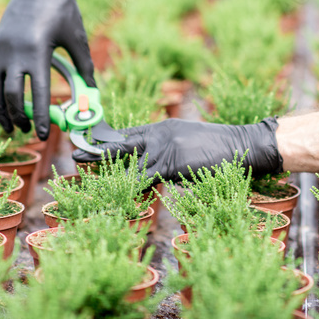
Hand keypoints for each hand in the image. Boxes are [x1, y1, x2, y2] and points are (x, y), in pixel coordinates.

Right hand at [0, 0, 94, 140]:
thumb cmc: (63, 7)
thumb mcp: (77, 36)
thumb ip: (84, 66)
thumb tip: (92, 91)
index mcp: (37, 50)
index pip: (36, 93)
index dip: (40, 116)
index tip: (44, 134)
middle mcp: (15, 51)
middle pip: (11, 95)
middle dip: (19, 116)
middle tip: (28, 131)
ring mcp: (2, 47)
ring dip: (1, 110)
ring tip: (11, 127)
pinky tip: (4, 103)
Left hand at [72, 117, 282, 181]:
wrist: (242, 147)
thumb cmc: (220, 148)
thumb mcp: (189, 142)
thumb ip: (169, 148)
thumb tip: (154, 163)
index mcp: (164, 128)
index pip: (130, 133)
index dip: (108, 139)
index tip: (89, 141)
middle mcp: (160, 134)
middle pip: (122, 144)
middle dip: (97, 149)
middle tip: (76, 152)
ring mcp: (165, 149)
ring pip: (128, 162)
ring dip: (106, 169)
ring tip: (84, 169)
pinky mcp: (171, 164)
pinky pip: (144, 178)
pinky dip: (127, 186)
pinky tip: (112, 191)